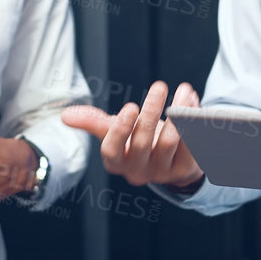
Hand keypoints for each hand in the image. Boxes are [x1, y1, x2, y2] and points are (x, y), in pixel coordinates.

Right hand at [61, 80, 203, 188]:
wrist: (171, 160)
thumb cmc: (138, 140)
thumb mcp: (115, 131)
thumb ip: (94, 121)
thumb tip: (65, 115)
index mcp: (117, 162)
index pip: (112, 151)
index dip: (120, 130)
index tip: (130, 106)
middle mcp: (138, 171)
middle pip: (142, 143)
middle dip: (151, 112)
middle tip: (159, 86)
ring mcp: (163, 173)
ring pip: (170, 143)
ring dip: (178, 114)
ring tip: (183, 91)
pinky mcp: (186, 170)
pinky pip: (191, 145)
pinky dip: (194, 122)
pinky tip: (194, 102)